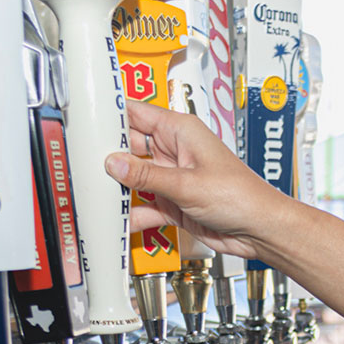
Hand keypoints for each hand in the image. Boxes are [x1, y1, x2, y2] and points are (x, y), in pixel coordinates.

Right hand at [105, 100, 297, 263]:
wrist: (259, 229)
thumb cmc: (241, 196)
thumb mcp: (187, 184)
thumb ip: (147, 176)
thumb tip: (114, 163)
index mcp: (181, 131)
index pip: (137, 114)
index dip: (112, 115)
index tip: (87, 120)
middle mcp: (174, 151)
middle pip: (129, 148)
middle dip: (108, 157)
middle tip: (84, 165)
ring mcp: (172, 177)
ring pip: (134, 178)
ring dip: (118, 188)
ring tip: (96, 194)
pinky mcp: (173, 203)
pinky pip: (144, 205)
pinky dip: (132, 214)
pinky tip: (118, 221)